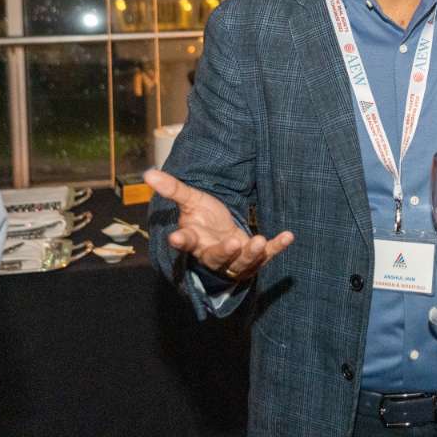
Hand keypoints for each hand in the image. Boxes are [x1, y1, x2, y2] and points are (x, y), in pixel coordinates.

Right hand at [144, 169, 293, 282]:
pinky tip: (288, 236)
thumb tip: (148, 172)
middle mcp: (213, 254)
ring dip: (252, 253)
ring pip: (242, 263)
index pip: (186, 242)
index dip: (181, 240)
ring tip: (260, 240)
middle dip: (225, 253)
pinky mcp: (255, 259)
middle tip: (233, 243)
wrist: (222, 234)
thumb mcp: (190, 200)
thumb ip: (173, 189)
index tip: (176, 237)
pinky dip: (277, 247)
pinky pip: (267, 256)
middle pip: (217, 258)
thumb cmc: (203, 219)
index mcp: (194, 240)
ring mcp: (234, 260)